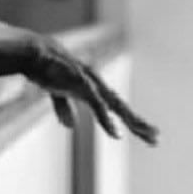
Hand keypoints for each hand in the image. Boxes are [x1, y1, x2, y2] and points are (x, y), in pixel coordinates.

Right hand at [26, 38, 158, 144]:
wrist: (35, 54)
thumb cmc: (47, 70)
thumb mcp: (57, 93)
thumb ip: (64, 108)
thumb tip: (71, 126)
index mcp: (94, 90)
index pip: (118, 108)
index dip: (132, 121)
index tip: (147, 135)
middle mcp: (97, 87)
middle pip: (122, 108)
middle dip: (139, 124)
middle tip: (157, 139)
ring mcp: (91, 84)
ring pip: (116, 105)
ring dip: (130, 121)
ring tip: (143, 134)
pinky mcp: (82, 83)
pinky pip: (98, 105)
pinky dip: (107, 119)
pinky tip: (115, 133)